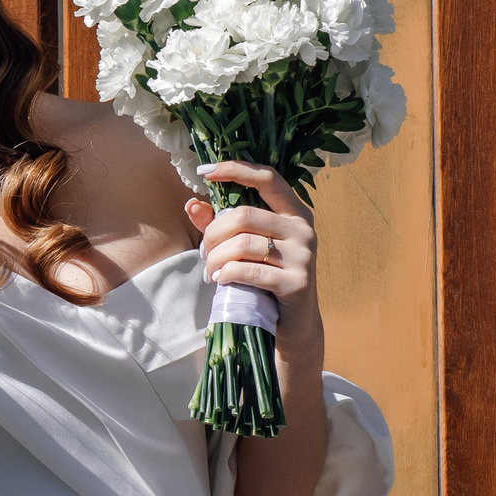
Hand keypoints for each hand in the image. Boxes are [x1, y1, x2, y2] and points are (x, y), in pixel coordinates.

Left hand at [185, 160, 322, 358]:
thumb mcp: (244, 248)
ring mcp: (303, 256)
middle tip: (203, 253)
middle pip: (243, 215)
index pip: (268, 178)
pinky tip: (220, 280)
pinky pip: (250, 271)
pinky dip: (227, 274)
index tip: (204, 171)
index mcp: (293, 213)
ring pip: (242, 244)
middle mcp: (303, 229)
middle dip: (212, 233)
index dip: (235, 170)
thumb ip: (220, 224)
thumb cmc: (265, 279)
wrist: (293, 325)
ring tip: (210, 271)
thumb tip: (191, 204)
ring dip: (215, 258)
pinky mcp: (297, 283)